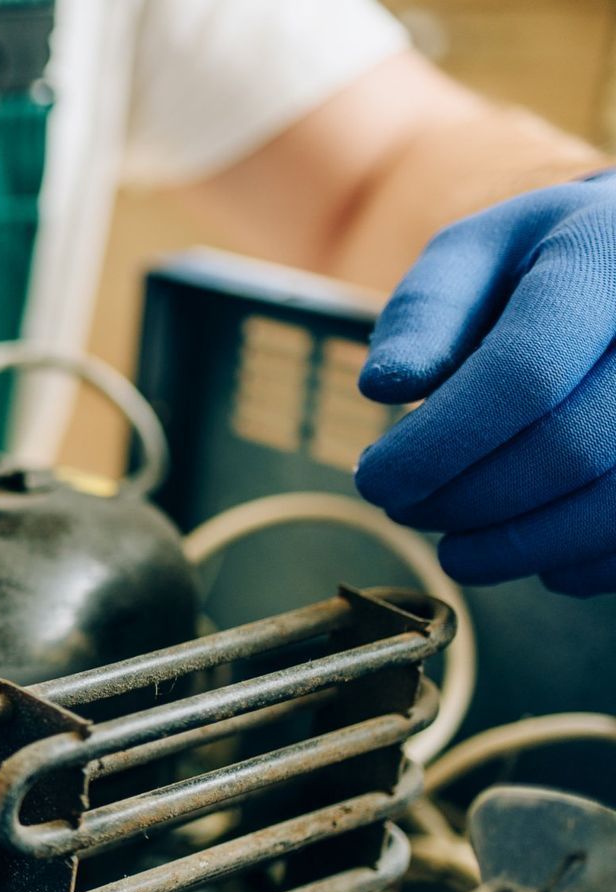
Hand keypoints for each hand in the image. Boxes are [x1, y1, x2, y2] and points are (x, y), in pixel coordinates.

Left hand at [356, 170, 615, 595]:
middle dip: (467, 498)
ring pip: (614, 504)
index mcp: (607, 256)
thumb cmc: (543, 263)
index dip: (438, 444)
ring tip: (453, 548)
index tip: (373, 480)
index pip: (524, 372)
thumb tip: (382, 386)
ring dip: (517, 547)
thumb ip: (426, 314)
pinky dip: (578, 562)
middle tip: (405, 511)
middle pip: (570, 448)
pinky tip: (529, 551)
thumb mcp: (475, 255)